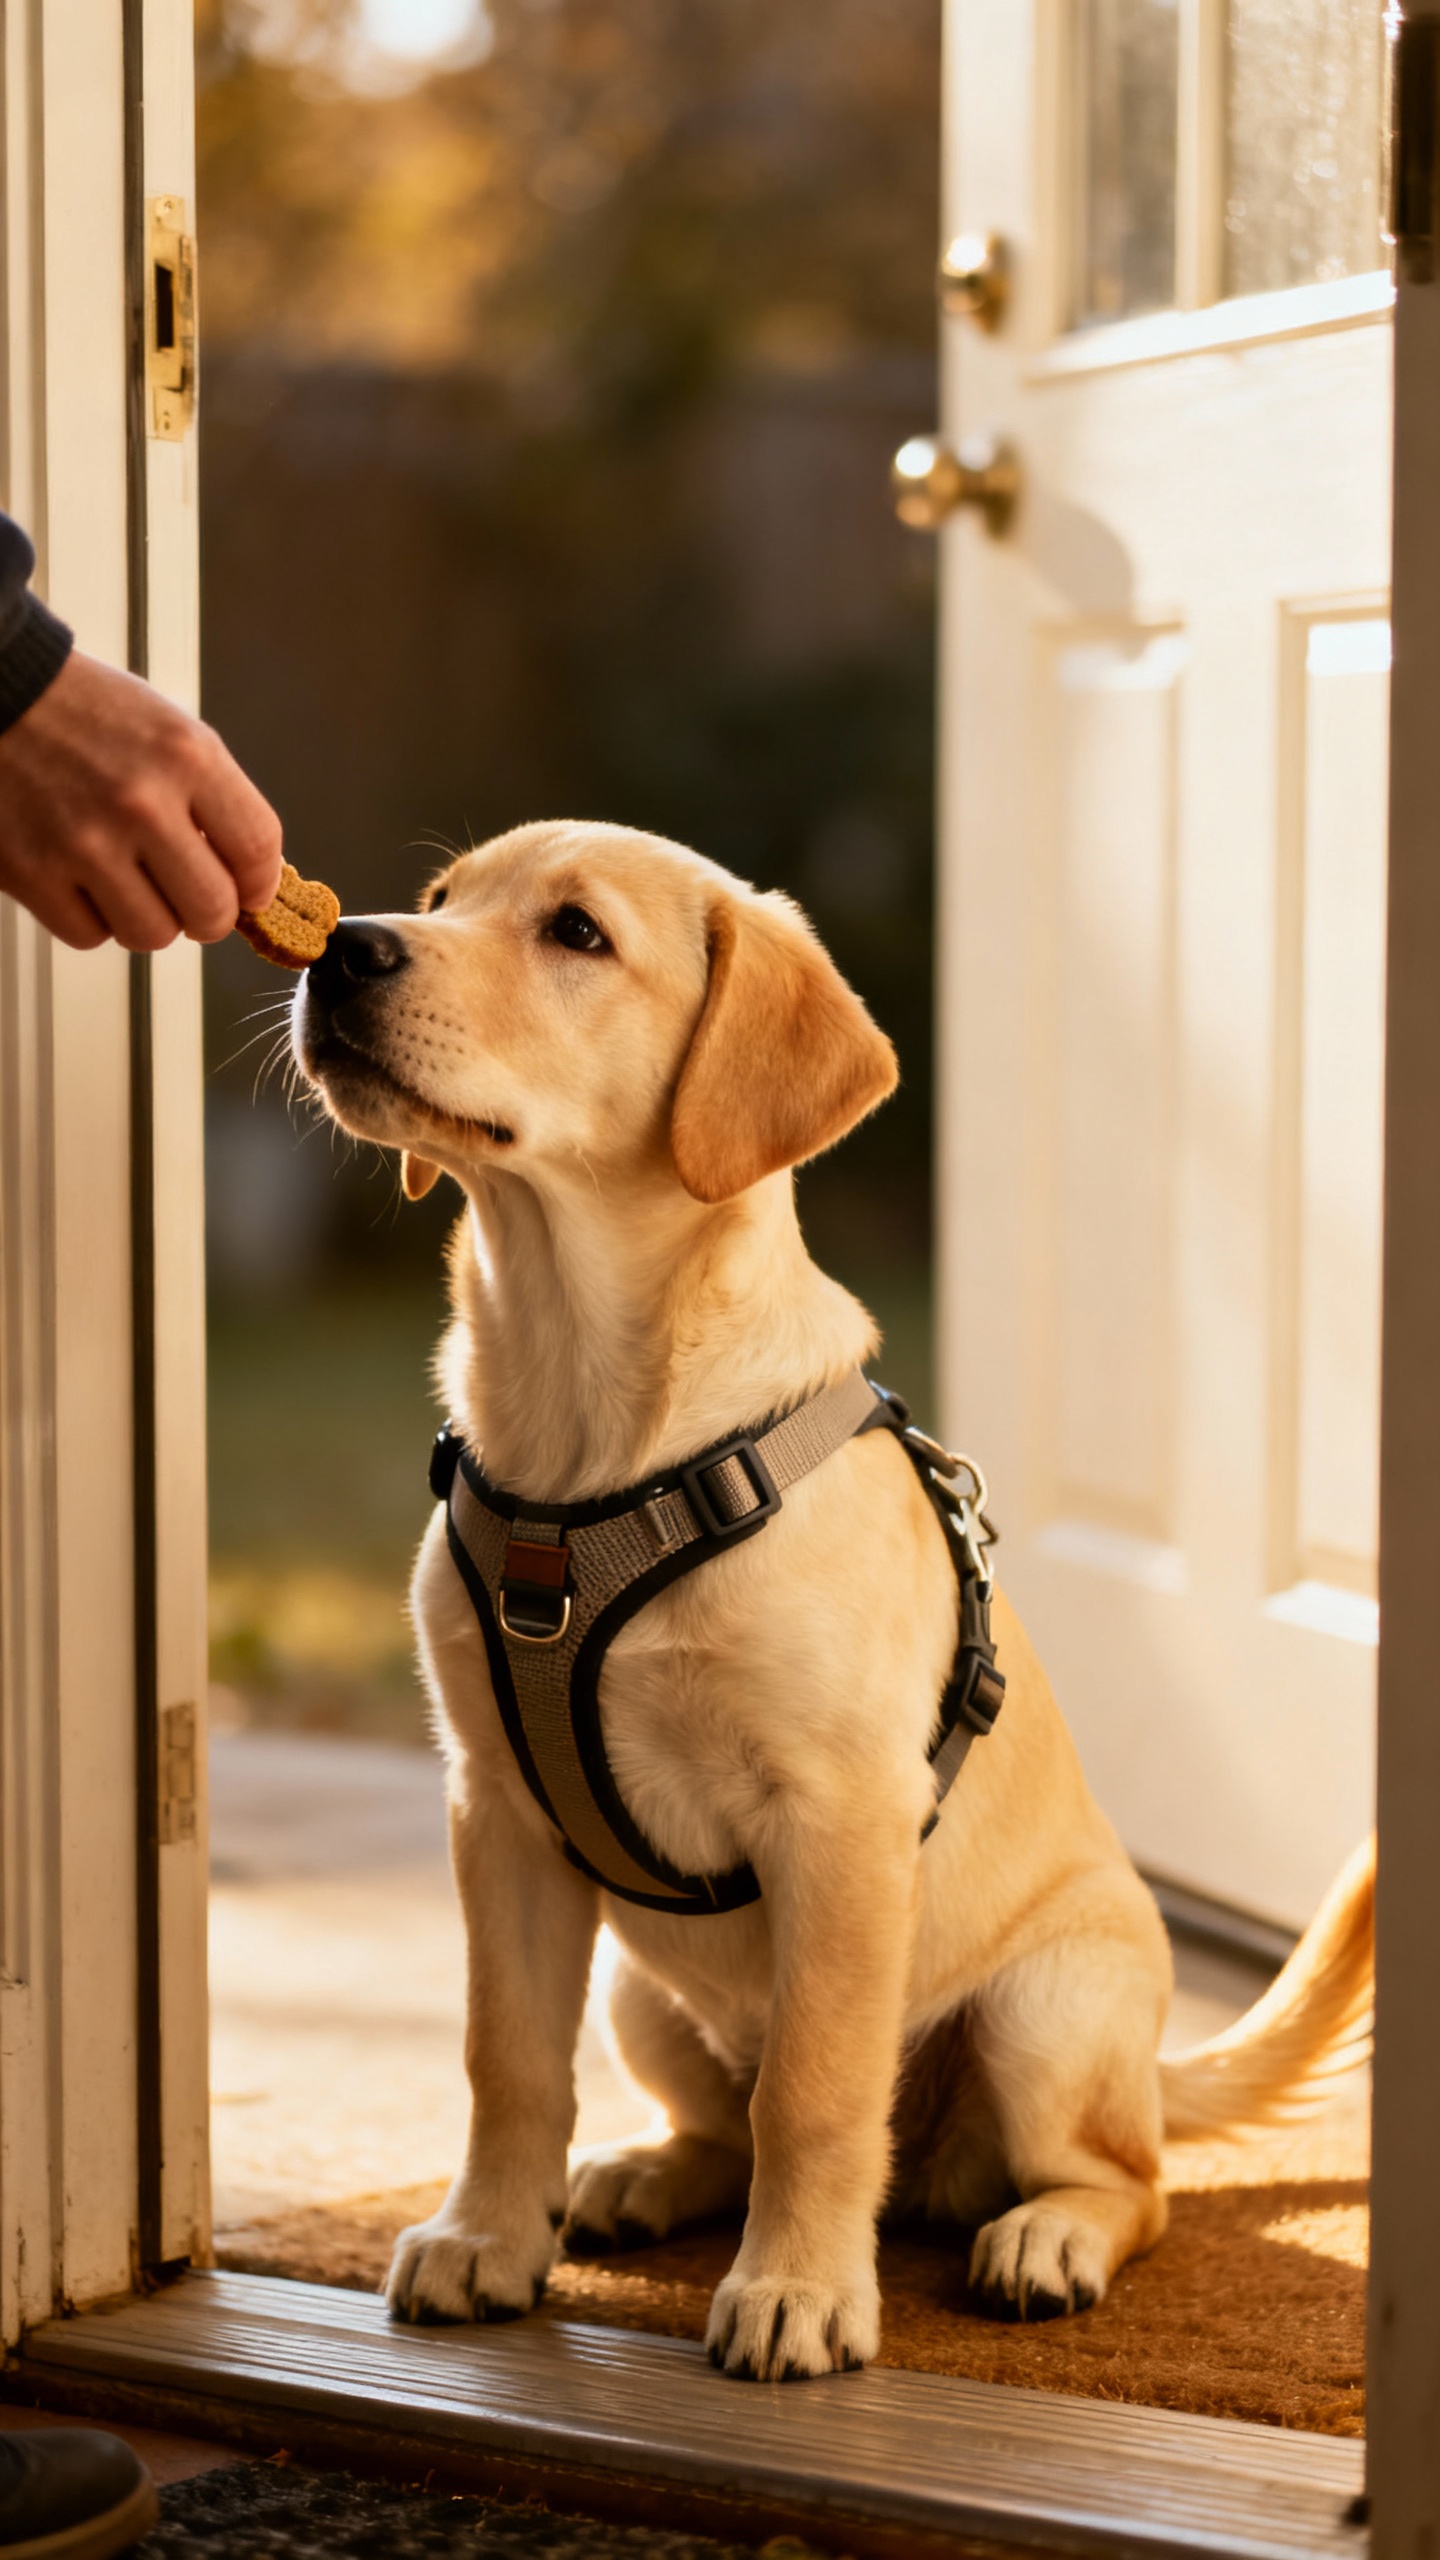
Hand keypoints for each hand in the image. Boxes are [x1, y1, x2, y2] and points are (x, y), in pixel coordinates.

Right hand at [0, 650, 282, 950]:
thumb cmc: (84, 714)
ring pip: (153, 935)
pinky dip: (91, 919)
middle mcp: (141, 802)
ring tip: (129, 882)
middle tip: (189, 900)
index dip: (260, 884)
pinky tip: (82, 880)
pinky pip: (90, 935)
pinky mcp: (33, 873)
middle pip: (212, 910)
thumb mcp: (169, 732)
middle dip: (209, 916)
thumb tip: (248, 878)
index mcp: (186, 758)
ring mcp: (85, 842)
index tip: (251, 893)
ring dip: (148, 919)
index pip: (257, 848)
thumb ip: (214, 799)